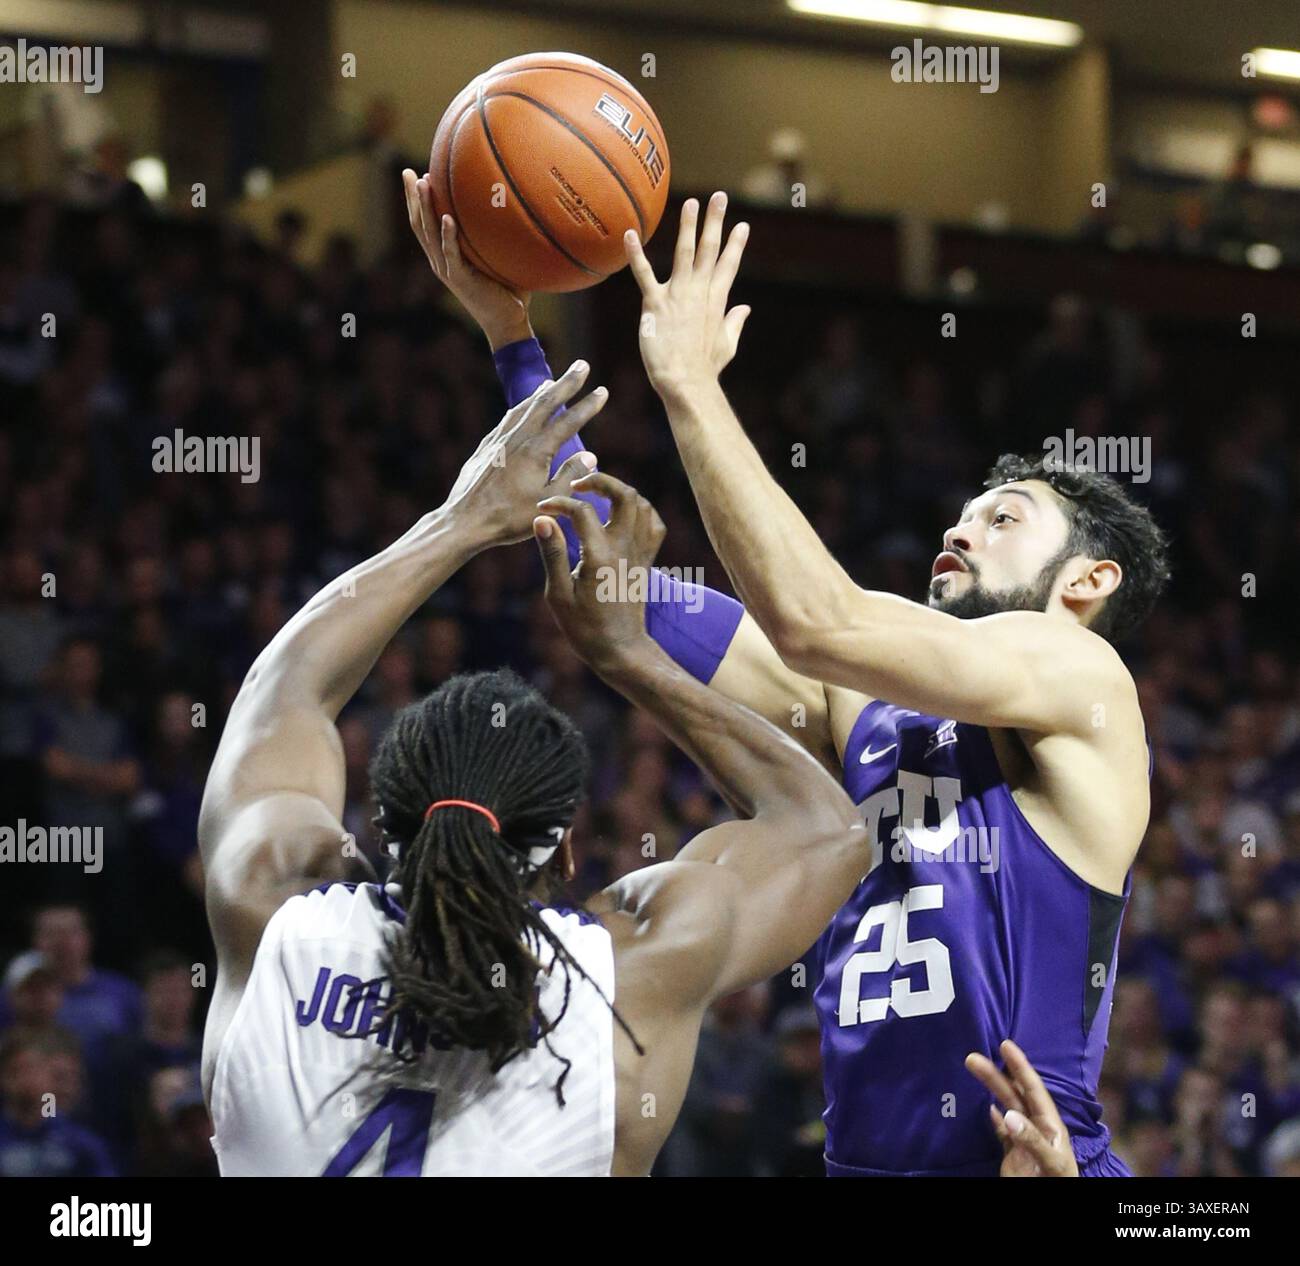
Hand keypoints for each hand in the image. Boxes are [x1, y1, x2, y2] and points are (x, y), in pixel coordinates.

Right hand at [402, 168, 532, 350]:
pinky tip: (446, 217)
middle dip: (411, 197)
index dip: (417, 201)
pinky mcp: (459, 279)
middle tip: (406, 172)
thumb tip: (517, 208)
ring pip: (429, 234)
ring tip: (420, 183)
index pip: (425, 224)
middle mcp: (441, 261)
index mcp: (446, 256)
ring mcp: (448, 270)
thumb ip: (500, 236)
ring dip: (424, 208)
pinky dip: (447, 235)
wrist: (508, 324)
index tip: (415, 175)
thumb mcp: (499, 258)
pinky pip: (451, 253)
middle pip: (419, 224)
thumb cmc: (508, 292)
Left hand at [445, 361, 606, 546]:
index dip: (587, 405)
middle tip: (582, 365)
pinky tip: (521, 410)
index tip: (602, 390)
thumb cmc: (508, 519)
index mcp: (536, 452)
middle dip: (566, 383)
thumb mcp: (547, 501)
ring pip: (523, 408)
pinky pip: (507, 420)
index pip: (568, 422)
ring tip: (552, 382)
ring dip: (541, 393)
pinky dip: (521, 409)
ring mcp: (498, 441)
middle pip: (545, 403)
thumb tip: (590, 455)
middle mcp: (516, 439)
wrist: (464, 521)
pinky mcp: (485, 449)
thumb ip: (570, 476)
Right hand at [533, 471, 663, 670]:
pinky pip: (653, 524)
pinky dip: (639, 511)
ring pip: (641, 504)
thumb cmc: (584, 629)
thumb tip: (542, 519)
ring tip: (595, 496)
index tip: (543, 511)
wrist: (621, 650)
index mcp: (600, 557)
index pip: (582, 511)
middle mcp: (625, 550)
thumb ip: (552, 553)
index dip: (558, 503)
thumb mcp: (558, 595)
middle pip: (625, 495)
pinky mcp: (646, 561)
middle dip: (599, 481)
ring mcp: (640, 554)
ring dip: (619, 492)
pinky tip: (620, 516)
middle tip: (577, 485)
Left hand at [625, 191, 751, 401]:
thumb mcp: (727, 345)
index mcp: (717, 301)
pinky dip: (635, 254)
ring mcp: (678, 295)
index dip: (736, 244)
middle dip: (715, 222)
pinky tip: (629, 234)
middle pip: (710, 250)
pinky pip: (644, 274)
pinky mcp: (655, 304)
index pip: (728, 266)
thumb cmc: (705, 370)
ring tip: (689, 204)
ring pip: (684, 253)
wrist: (686, 382)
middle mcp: (700, 292)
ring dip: (687, 227)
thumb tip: (745, 309)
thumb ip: (735, 323)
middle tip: (719, 197)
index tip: (743, 226)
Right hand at [965, 1039, 1079, 1176]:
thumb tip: (1005, 1113)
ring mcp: (1024, 1140)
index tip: (1005, 1045)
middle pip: (1014, 1094)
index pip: (1034, 1089)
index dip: (1020, 1066)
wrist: (1052, 1203)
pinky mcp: (1013, 1154)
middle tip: (973, 1057)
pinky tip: (986, 1106)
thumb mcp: (1051, 1162)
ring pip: (1005, 1108)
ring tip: (972, 1071)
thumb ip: (1032, 1138)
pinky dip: (993, 1118)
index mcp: (1050, 1124)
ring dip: (990, 1089)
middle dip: (996, 1074)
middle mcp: (1037, 1127)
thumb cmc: (1058, 1183)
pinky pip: (1001, 1131)